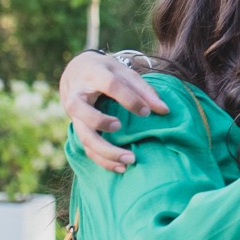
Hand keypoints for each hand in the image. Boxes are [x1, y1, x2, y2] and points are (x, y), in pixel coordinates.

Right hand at [60, 51, 168, 172]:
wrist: (77, 72)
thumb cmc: (106, 72)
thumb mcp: (124, 72)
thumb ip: (144, 90)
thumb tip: (165, 110)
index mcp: (93, 75)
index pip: (110, 85)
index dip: (129, 98)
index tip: (146, 112)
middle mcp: (77, 96)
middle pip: (82, 111)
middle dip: (101, 122)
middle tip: (120, 127)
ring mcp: (74, 116)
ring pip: (83, 136)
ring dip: (105, 151)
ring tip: (130, 159)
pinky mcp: (77, 130)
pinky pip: (86, 148)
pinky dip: (103, 160)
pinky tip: (121, 168)